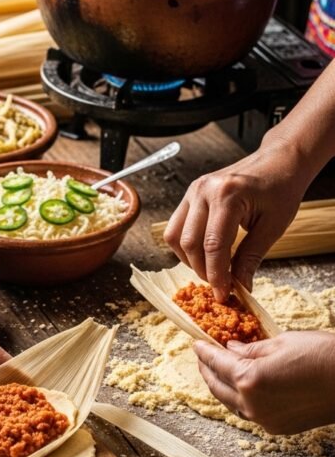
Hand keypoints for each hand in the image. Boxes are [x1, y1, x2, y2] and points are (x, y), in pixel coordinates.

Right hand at [164, 134, 309, 301]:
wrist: (278, 161)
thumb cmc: (281, 190)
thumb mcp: (272, 227)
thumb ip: (251, 258)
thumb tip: (239, 288)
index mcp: (227, 195)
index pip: (213, 245)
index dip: (217, 275)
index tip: (224, 295)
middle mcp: (203, 190)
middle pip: (190, 243)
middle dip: (203, 270)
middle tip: (221, 285)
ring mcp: (193, 190)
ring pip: (175, 236)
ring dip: (189, 259)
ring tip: (212, 270)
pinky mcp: (190, 194)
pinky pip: (176, 226)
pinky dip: (186, 246)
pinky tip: (205, 254)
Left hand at [195, 331, 334, 434]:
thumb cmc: (321, 355)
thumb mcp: (281, 342)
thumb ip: (251, 349)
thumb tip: (232, 349)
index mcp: (249, 379)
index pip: (216, 362)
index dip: (204, 351)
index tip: (196, 342)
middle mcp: (252, 404)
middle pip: (217, 386)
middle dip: (207, 369)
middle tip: (203, 356)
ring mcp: (264, 420)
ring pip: (230, 403)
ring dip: (220, 386)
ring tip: (218, 371)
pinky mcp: (278, 428)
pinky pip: (248, 413)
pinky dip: (239, 399)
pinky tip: (240, 388)